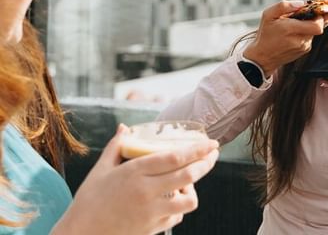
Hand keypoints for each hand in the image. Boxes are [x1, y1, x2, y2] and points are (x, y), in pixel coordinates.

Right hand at [54, 125, 218, 234]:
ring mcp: (151, 212)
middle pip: (188, 175)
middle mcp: (146, 191)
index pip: (175, 157)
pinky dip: (178, 207)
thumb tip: (125, 127)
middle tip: (213, 154)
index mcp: (135, 172)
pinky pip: (176, 216)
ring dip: (193, 189)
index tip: (212, 143)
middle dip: (207, 163)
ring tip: (188, 182)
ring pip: (188, 200)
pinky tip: (173, 199)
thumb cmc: (89, 200)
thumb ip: (117, 146)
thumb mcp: (101, 169)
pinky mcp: (152, 228)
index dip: (197, 150)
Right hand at [243, 0, 326, 74]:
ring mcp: (303, 47)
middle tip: (302, 16)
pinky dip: (305, 33)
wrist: (263, 57)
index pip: (317, 25)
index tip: (313, 10)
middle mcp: (300, 41)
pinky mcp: (304, 51)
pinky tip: (293, 34)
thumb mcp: (268, 15)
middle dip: (312, 19)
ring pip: (314, 32)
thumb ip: (284, 6)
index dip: (319, 16)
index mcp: (290, 29)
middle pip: (317, 27)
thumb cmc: (265, 35)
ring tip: (294, 26)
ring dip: (307, 26)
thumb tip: (301, 3)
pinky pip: (310, 37)